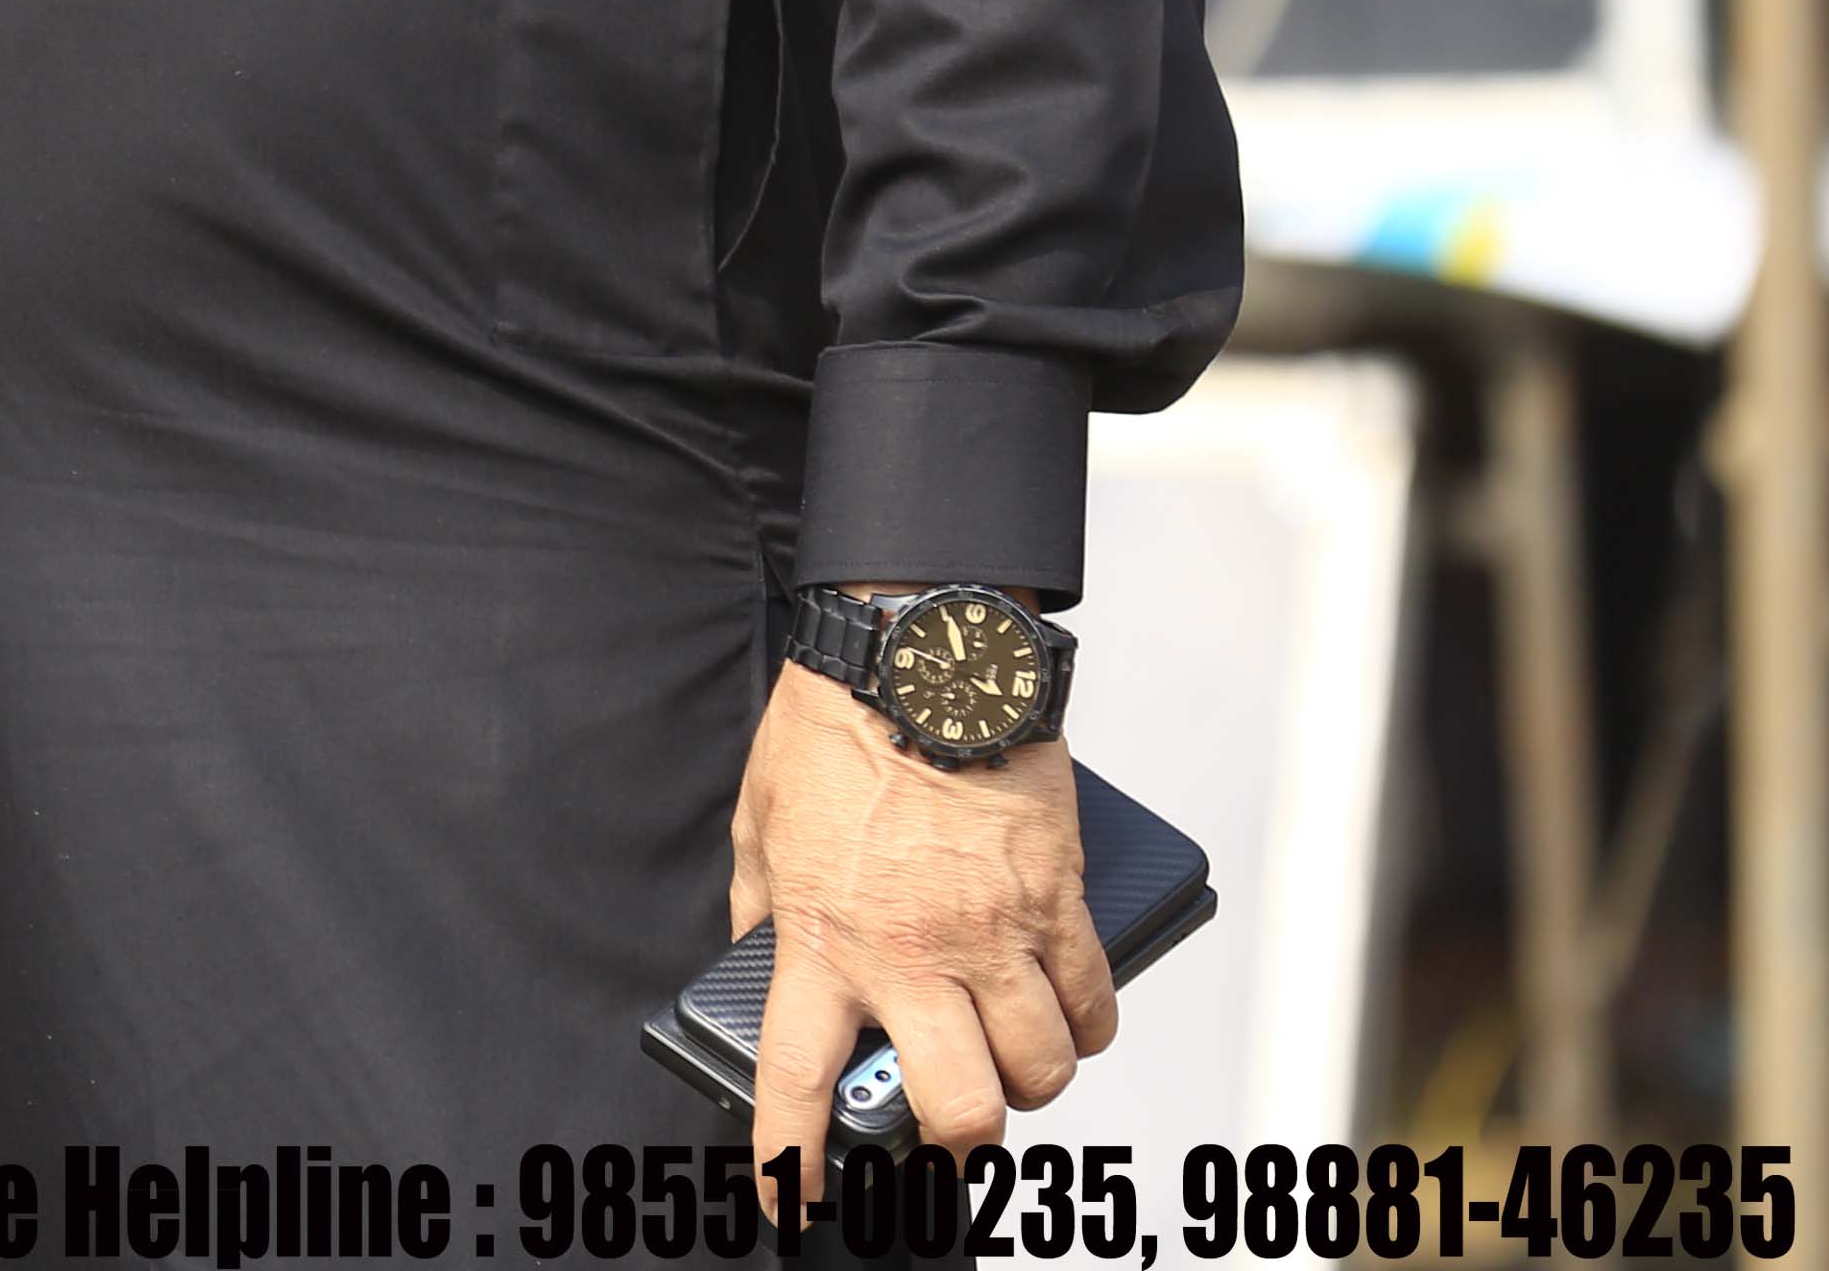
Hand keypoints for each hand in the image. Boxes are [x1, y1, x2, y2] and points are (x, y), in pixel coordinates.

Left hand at [732, 663, 1114, 1177]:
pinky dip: (1085, 1026)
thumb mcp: (761, 824)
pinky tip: (1062, 1013)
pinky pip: (1094, 1001)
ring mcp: (996, 932)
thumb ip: (762, 904)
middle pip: (959, 1107)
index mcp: (824, 937)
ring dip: (1027, 1084)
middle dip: (954, 1144)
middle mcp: (914, 952)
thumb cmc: (833, 728)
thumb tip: (760, 955)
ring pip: (1041, 1068)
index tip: (793, 1199)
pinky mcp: (1060, 900)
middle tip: (943, 1133)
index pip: (799, 1078)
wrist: (919, 655)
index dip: (794, 1157)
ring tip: (1005, 1063)